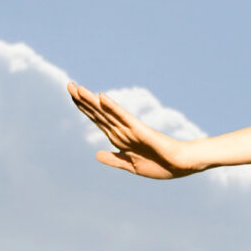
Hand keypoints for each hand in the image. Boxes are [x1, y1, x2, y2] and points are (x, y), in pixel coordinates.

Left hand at [67, 83, 200, 178]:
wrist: (182, 166)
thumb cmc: (161, 165)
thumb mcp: (132, 166)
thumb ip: (115, 159)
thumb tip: (96, 154)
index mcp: (120, 138)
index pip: (98, 119)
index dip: (84, 108)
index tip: (72, 94)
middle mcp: (123, 131)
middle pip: (99, 113)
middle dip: (83, 100)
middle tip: (69, 84)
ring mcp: (131, 130)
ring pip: (107, 114)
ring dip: (92, 101)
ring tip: (78, 88)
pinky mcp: (141, 131)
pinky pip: (124, 118)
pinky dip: (113, 108)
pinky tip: (102, 98)